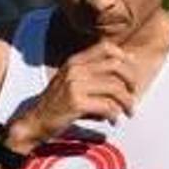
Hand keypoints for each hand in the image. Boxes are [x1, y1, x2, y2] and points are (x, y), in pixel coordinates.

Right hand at [9, 40, 138, 146]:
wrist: (34, 121)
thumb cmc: (58, 104)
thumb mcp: (72, 81)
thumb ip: (93, 74)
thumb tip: (126, 67)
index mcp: (75, 60)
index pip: (106, 47)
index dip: (124, 58)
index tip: (131, 73)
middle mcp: (75, 68)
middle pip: (116, 65)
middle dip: (131, 80)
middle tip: (133, 94)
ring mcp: (75, 84)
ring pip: (115, 88)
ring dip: (127, 101)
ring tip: (129, 112)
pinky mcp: (76, 102)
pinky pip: (106, 106)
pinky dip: (114, 115)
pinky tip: (113, 121)